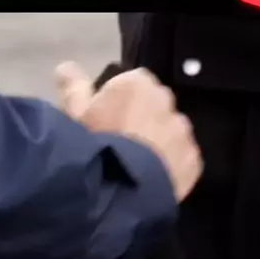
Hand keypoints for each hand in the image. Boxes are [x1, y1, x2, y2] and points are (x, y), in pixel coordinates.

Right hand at [55, 61, 202, 202]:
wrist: (119, 192)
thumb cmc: (93, 146)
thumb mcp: (73, 116)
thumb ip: (73, 87)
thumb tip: (66, 66)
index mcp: (137, 84)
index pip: (131, 84)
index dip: (119, 102)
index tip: (107, 121)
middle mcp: (166, 100)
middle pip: (154, 105)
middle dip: (142, 118)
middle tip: (121, 143)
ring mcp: (183, 131)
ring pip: (170, 132)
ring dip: (159, 142)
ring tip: (137, 165)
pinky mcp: (194, 159)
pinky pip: (182, 158)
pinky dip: (171, 165)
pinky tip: (152, 179)